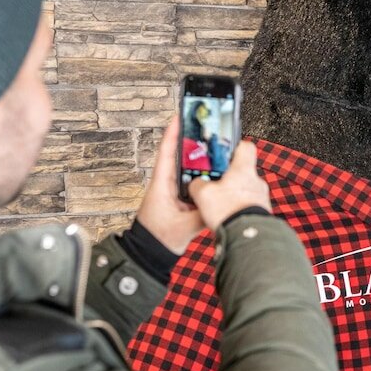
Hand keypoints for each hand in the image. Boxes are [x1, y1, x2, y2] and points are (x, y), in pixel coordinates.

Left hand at [135, 116, 206, 252]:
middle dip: (192, 142)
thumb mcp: (183, 226)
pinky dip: (202, 176)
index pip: (166, 153)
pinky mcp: (179, 200)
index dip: (172, 133)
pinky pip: (192, 183)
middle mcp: (166, 184)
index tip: (179, 116)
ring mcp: (172, 191)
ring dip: (200, 160)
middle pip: (180, 157)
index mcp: (162, 185)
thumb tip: (220, 201)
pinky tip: (215, 175)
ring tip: (215, 149)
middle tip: (206, 129)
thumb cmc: (158, 238)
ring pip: (188, 169)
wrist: (150, 254)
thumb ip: (203, 213)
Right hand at [188, 141, 270, 229]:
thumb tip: (196, 183)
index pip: (246, 147)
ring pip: (245, 190)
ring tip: (219, 204)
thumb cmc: (230, 212)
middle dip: (229, 177)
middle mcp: (256, 182)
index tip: (225, 151)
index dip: (235, 147)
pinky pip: (248, 205)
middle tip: (215, 183)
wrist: (247, 236)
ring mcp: (261, 198)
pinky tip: (227, 216)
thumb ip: (198, 184)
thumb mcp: (204, 194)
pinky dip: (238, 208)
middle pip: (243, 171)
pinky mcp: (261, 213)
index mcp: (244, 169)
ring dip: (233, 194)